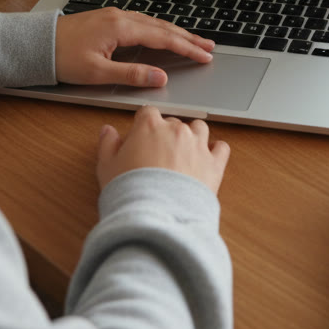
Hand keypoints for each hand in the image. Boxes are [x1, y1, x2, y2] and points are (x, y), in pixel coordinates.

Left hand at [55, 8, 213, 85]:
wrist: (35, 44)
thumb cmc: (61, 58)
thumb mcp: (97, 73)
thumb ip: (131, 75)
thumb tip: (160, 77)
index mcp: (121, 28)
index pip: (163, 38)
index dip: (187, 48)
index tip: (204, 56)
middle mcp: (120, 17)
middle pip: (163, 27)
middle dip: (188, 37)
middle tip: (209, 47)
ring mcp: (114, 15)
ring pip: (153, 23)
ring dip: (175, 32)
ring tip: (193, 41)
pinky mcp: (108, 19)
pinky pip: (142, 22)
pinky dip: (159, 30)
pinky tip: (163, 34)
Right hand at [97, 106, 229, 193]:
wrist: (157, 215)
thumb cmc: (130, 191)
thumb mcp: (106, 166)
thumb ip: (107, 144)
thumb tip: (108, 131)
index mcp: (149, 127)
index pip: (147, 112)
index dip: (143, 125)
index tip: (140, 137)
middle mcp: (176, 131)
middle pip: (173, 121)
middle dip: (166, 133)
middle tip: (158, 153)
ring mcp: (198, 145)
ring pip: (200, 128)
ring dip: (192, 135)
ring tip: (184, 152)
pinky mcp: (214, 164)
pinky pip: (222, 148)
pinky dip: (216, 150)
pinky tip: (208, 158)